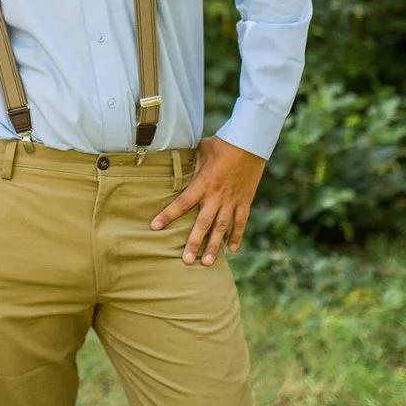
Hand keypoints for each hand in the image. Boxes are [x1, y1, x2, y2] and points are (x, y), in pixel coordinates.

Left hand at [150, 134, 265, 264]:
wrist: (250, 142)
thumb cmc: (223, 144)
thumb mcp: (202, 151)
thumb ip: (191, 164)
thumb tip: (178, 165)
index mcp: (203, 183)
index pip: (181, 203)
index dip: (167, 215)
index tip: (154, 227)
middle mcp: (216, 196)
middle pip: (203, 223)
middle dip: (194, 243)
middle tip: (186, 261)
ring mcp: (232, 200)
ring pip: (222, 228)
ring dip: (214, 246)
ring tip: (206, 263)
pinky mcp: (245, 200)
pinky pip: (241, 222)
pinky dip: (237, 235)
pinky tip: (231, 249)